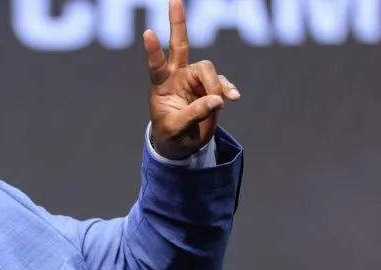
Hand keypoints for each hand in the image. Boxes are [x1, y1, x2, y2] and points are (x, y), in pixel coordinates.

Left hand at [144, 0, 240, 159]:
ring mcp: (195, 79)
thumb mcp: (176, 128)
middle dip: (178, 23)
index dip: (153, 50)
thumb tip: (217, 100)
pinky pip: (223, 83)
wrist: (182, 144)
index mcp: (161, 84)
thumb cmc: (170, 134)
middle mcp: (177, 76)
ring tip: (218, 104)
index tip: (147, 33)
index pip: (157, 64)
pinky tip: (234, 98)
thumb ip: (195, 114)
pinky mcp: (211, 87)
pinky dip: (228, 89)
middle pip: (181, 45)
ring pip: (209, 70)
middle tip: (174, 0)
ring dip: (215, 86)